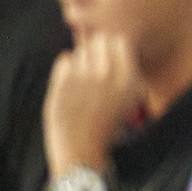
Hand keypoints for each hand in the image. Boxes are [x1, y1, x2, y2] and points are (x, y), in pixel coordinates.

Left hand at [43, 32, 145, 179]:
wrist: (80, 150)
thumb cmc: (105, 128)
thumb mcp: (129, 100)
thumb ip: (125, 72)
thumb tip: (114, 42)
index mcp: (129, 80)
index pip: (120, 40)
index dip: (113, 48)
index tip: (109, 58)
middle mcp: (108, 74)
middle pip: (99, 40)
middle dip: (96, 51)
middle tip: (93, 69)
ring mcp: (83, 76)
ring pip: (81, 50)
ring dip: (81, 62)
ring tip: (81, 85)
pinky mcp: (62, 81)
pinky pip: (64, 59)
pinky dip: (65, 69)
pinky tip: (70, 87)